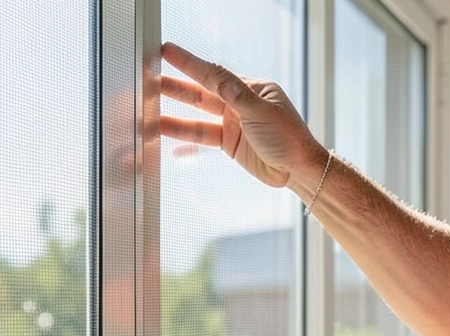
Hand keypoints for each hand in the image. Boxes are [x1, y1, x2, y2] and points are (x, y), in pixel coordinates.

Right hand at [160, 42, 326, 192]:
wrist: (298, 170)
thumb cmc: (290, 138)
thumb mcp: (263, 113)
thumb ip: (238, 97)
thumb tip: (218, 79)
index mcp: (250, 89)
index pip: (214, 74)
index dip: (190, 63)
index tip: (168, 51)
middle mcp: (239, 103)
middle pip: (202, 92)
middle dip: (176, 85)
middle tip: (152, 74)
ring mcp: (233, 123)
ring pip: (198, 116)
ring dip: (176, 112)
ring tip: (151, 105)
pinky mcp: (230, 143)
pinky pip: (203, 138)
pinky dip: (186, 138)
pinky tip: (168, 138)